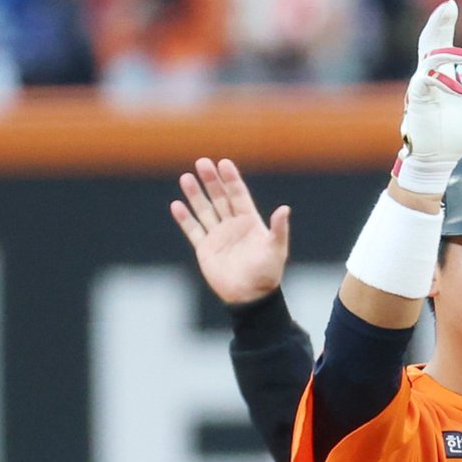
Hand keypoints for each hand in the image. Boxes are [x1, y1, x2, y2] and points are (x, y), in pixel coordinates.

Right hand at [170, 157, 288, 304]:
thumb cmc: (267, 274)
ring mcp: (218, 236)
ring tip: (187, 177)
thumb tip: (285, 208)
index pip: (239, 195)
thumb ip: (278, 229)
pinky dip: (185, 218)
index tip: (224, 163)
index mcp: (250, 222)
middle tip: (202, 163)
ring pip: (204, 210)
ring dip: (195, 194)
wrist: (250, 298)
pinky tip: (177, 205)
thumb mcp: (276, 249)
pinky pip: (193, 230)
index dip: (232, 179)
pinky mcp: (205, 249)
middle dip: (211, 181)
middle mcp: (233, 226)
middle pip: (220, 198)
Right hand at [396, 0, 461, 191]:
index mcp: (443, 73)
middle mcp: (429, 75)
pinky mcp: (417, 101)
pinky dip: (438, 81)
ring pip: (430, 61)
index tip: (451, 5)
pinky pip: (424, 83)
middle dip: (438, 24)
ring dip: (449, 55)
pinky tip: (452, 87)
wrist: (442, 158)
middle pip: (430, 43)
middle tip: (449, 7)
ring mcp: (421, 87)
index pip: (441, 42)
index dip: (444, 23)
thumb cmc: (457, 130)